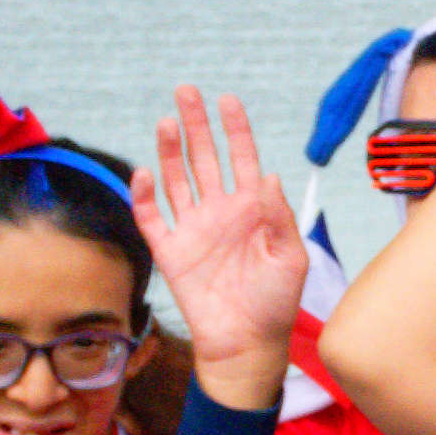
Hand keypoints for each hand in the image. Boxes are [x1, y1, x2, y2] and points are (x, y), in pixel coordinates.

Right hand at [130, 85, 308, 379]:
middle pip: (205, 159)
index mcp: (253, 210)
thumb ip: (279, 218)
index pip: (242, 159)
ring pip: (177, 179)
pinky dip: (144, 195)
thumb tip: (270, 177)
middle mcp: (220, 212)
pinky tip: (145, 172)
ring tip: (167, 121)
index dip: (235, 130)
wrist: (247, 342)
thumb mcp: (290, 258)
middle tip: (186, 92)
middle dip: (197, 125)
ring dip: (171, 150)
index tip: (227, 99)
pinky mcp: (170, 251)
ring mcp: (193, 229)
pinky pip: (151, 217)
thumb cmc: (275, 302)